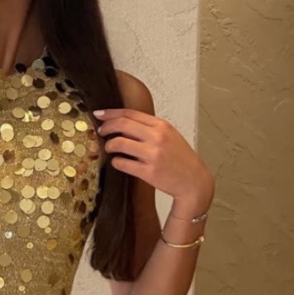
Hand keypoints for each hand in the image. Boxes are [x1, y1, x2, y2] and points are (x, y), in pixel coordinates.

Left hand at [93, 107, 213, 206]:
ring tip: (109, 149)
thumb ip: (148, 128)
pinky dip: (115, 162)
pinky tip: (118, 162)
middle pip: (122, 124)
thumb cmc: (180, 159)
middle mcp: (157, 137)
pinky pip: (121, 163)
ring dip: (108, 146)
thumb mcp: (169, 136)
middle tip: (100, 132)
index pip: (130, 113)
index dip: (111, 113)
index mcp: (162, 126)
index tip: (99, 114)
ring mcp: (153, 155)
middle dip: (106, 127)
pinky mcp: (149, 172)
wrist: (194, 181)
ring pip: (118, 143)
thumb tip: (121, 124)